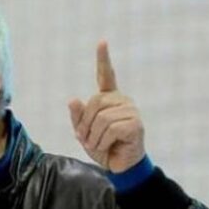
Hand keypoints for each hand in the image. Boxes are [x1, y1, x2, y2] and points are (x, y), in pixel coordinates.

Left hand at [68, 40, 144, 172]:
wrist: (120, 166)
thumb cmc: (103, 148)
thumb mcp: (84, 133)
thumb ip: (77, 117)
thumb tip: (73, 99)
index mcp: (110, 99)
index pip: (106, 75)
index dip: (103, 59)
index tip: (102, 41)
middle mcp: (122, 100)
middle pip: (94, 103)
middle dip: (85, 124)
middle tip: (88, 139)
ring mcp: (131, 111)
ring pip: (100, 118)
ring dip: (93, 137)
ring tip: (99, 145)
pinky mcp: (135, 124)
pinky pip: (109, 129)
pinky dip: (102, 142)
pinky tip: (109, 147)